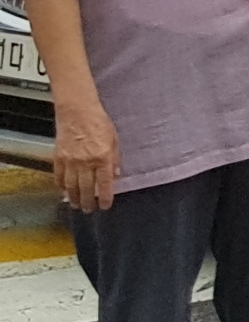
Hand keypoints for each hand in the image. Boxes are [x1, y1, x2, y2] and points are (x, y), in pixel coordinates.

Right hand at [47, 99, 113, 214]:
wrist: (77, 111)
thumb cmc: (98, 122)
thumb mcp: (115, 140)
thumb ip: (115, 159)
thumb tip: (116, 176)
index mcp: (103, 157)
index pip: (105, 184)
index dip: (105, 198)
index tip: (105, 206)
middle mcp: (85, 161)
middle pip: (86, 189)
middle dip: (88, 202)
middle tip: (88, 210)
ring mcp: (70, 160)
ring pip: (71, 186)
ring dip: (73, 198)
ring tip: (76, 205)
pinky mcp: (58, 157)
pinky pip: (59, 176)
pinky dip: (61, 186)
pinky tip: (64, 191)